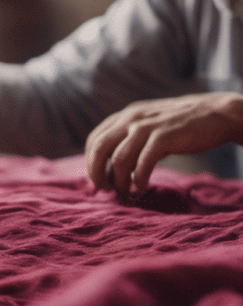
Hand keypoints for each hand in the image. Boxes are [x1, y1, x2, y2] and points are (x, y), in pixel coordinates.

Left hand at [85, 92, 242, 194]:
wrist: (216, 113)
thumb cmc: (180, 126)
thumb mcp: (148, 125)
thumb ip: (129, 140)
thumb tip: (111, 168)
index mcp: (124, 116)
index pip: (94, 139)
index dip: (90, 162)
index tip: (97, 180)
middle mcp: (131, 118)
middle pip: (99, 148)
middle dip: (96, 173)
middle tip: (105, 190)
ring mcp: (147, 126)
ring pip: (119, 159)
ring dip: (119, 181)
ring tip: (127, 192)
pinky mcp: (164, 137)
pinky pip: (143, 163)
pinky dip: (139, 179)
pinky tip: (142, 187)